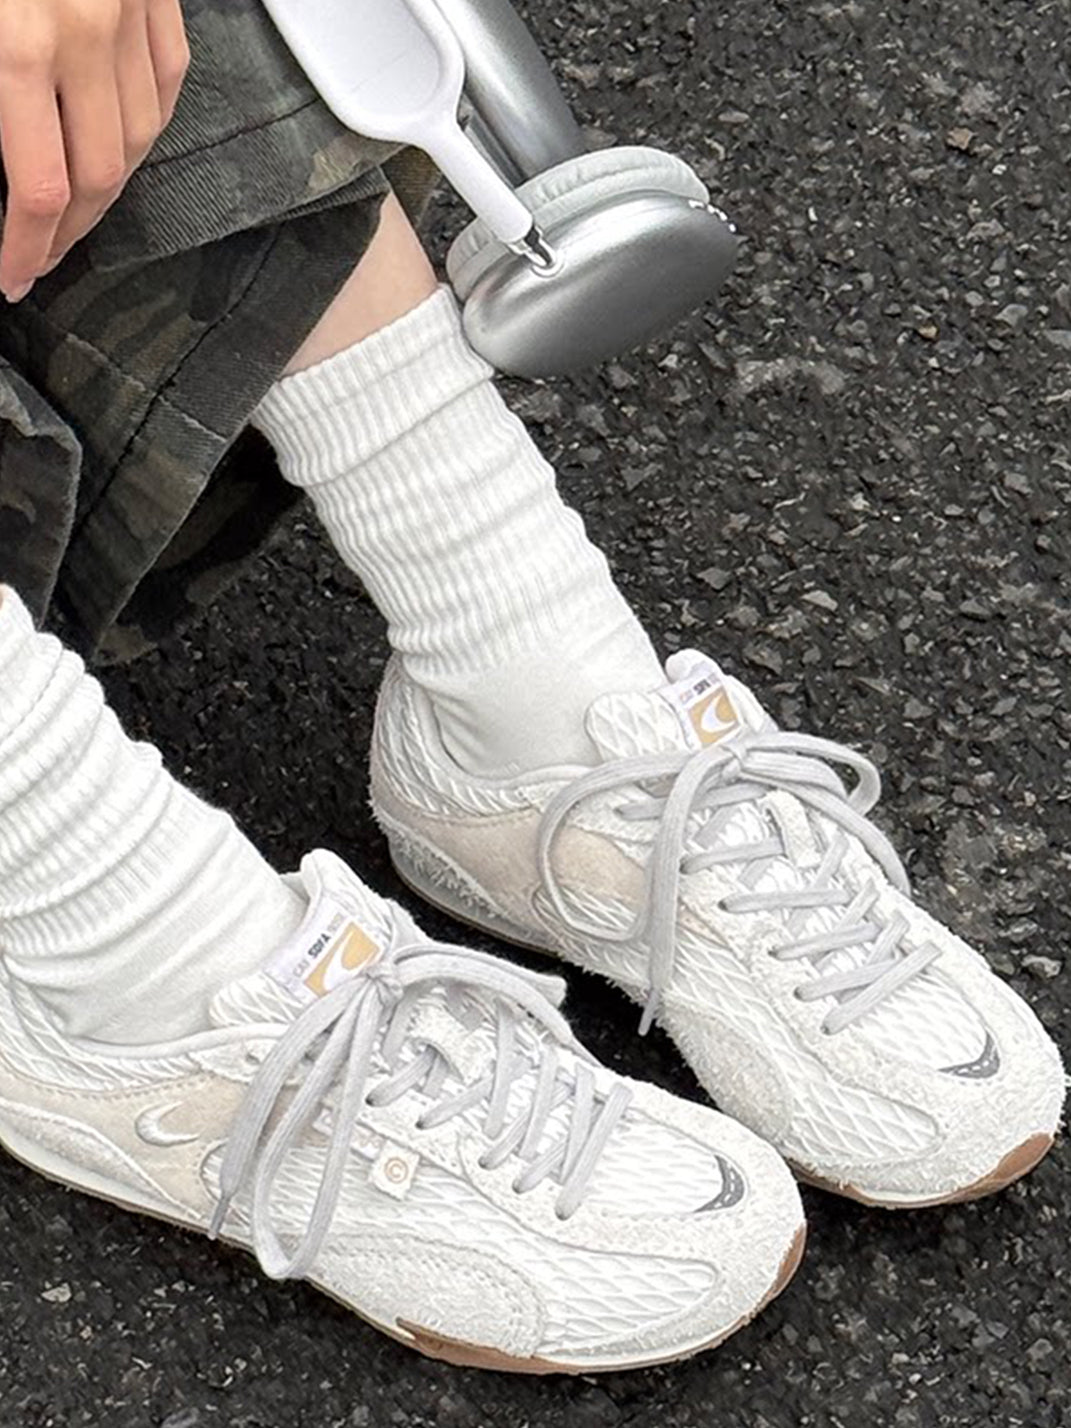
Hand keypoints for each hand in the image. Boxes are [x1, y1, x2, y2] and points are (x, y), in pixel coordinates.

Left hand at [0, 0, 188, 301]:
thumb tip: (9, 180)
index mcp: (19, 42)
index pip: (39, 186)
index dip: (27, 247)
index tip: (14, 276)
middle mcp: (86, 35)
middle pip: (98, 177)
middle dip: (67, 232)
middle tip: (39, 255)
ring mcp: (131, 16)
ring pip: (139, 141)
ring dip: (107, 187)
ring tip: (76, 208)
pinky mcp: (157, 0)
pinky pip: (164, 87)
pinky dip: (143, 128)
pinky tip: (118, 146)